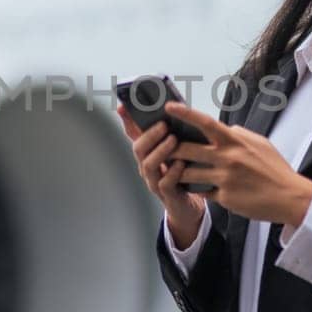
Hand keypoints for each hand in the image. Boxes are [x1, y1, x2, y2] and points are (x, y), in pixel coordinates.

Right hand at [116, 104, 205, 231]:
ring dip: (161, 151)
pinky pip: (165, 183)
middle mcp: (146, 167)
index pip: (133, 134)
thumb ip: (170, 133)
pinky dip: (173, 172)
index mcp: (147, 154)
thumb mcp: (174, 151)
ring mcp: (154, 181)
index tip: (124, 106)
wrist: (187, 205)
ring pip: (149, 165)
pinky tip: (181, 163)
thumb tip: (172, 108)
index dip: (127, 121)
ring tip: (173, 140)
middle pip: (138, 149)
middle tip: (164, 125)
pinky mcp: (167, 195)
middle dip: (150, 135)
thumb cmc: (181, 173)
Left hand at [162, 101, 311, 227]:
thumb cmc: (274, 169)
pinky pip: (203, 191)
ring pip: (189, 173)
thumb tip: (224, 129)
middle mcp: (228, 158)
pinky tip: (198, 188)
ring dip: (179, 172)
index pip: (206, 123)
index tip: (169, 107)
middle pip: (187, 150)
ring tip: (175, 170)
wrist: (289, 197)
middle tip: (163, 148)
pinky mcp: (224, 198)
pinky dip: (199, 189)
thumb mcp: (259, 143)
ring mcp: (224, 179)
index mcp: (236, 141)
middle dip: (171, 149)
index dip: (185, 114)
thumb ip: (238, 135)